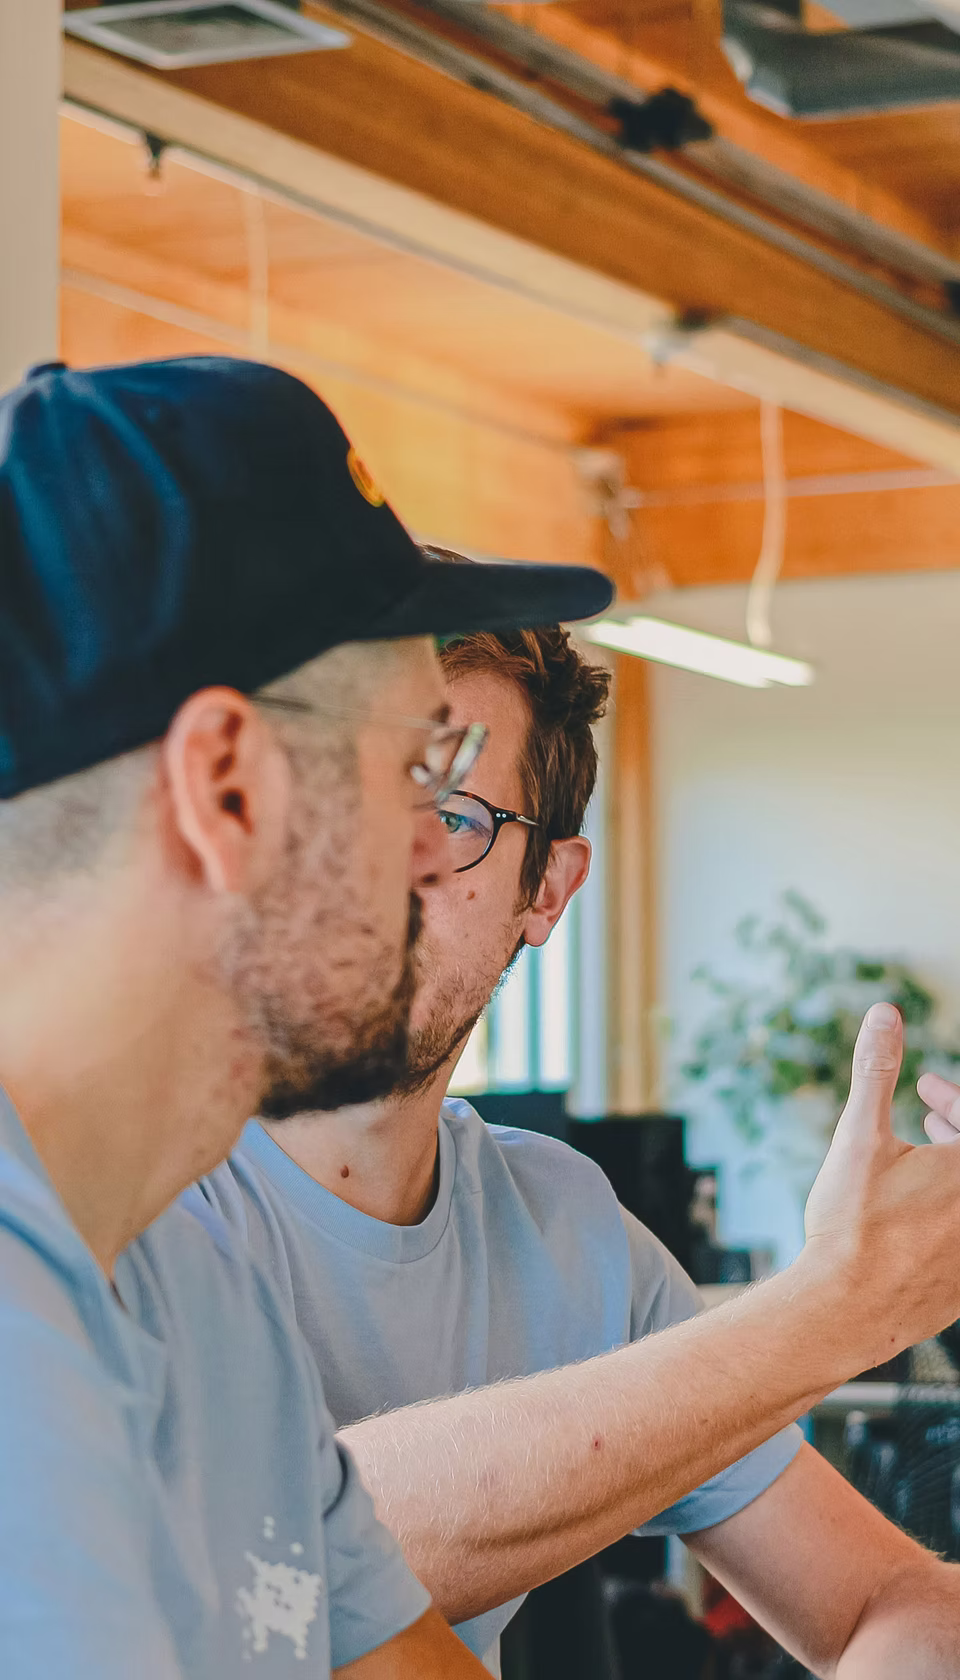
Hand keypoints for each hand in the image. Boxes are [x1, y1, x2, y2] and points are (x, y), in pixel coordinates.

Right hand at [801, 1003, 959, 1363]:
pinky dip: (949, 1212)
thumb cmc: (850, 1224)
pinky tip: (919, 1211)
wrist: (844, 1310)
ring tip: (922, 1160)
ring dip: (953, 1169)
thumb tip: (885, 1013)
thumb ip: (876, 1071)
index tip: (924, 1091)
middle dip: (956, 1125)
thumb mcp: (858, 1136)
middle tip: (927, 1113)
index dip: (952, 1099)